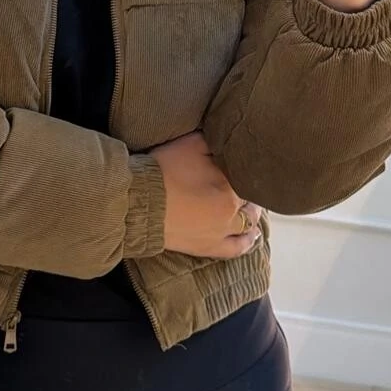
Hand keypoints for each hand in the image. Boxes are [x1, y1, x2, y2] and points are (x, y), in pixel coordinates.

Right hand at [150, 132, 262, 258]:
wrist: (137, 204)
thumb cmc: (163, 171)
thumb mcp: (191, 144)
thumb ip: (215, 143)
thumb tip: (229, 141)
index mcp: (231, 187)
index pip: (250, 178)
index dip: (248, 170)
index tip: (245, 163)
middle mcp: (232, 213)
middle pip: (251, 203)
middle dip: (251, 193)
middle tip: (248, 183)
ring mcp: (221, 234)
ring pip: (248, 226)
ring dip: (252, 216)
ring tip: (253, 208)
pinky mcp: (208, 248)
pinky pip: (236, 249)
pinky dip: (247, 243)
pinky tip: (252, 236)